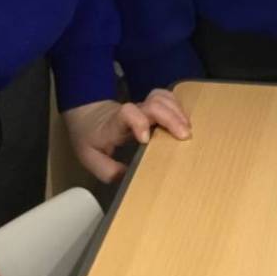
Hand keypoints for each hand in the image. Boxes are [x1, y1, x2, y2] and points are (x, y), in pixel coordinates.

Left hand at [62, 89, 191, 182]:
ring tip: (187, 130)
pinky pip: (166, 98)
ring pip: (162, 97)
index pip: (126, 113)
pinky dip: (178, 107)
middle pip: (153, 103)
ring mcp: (142, 106)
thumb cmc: (91, 139)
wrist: (89, 118)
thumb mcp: (90, 159)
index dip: (139, 122)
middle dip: (170, 117)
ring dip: (177, 111)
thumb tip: (129, 177)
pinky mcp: (150, 105)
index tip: (145, 140)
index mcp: (114, 124)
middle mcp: (131, 111)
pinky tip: (184, 121)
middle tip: (185, 136)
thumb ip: (107, 170)